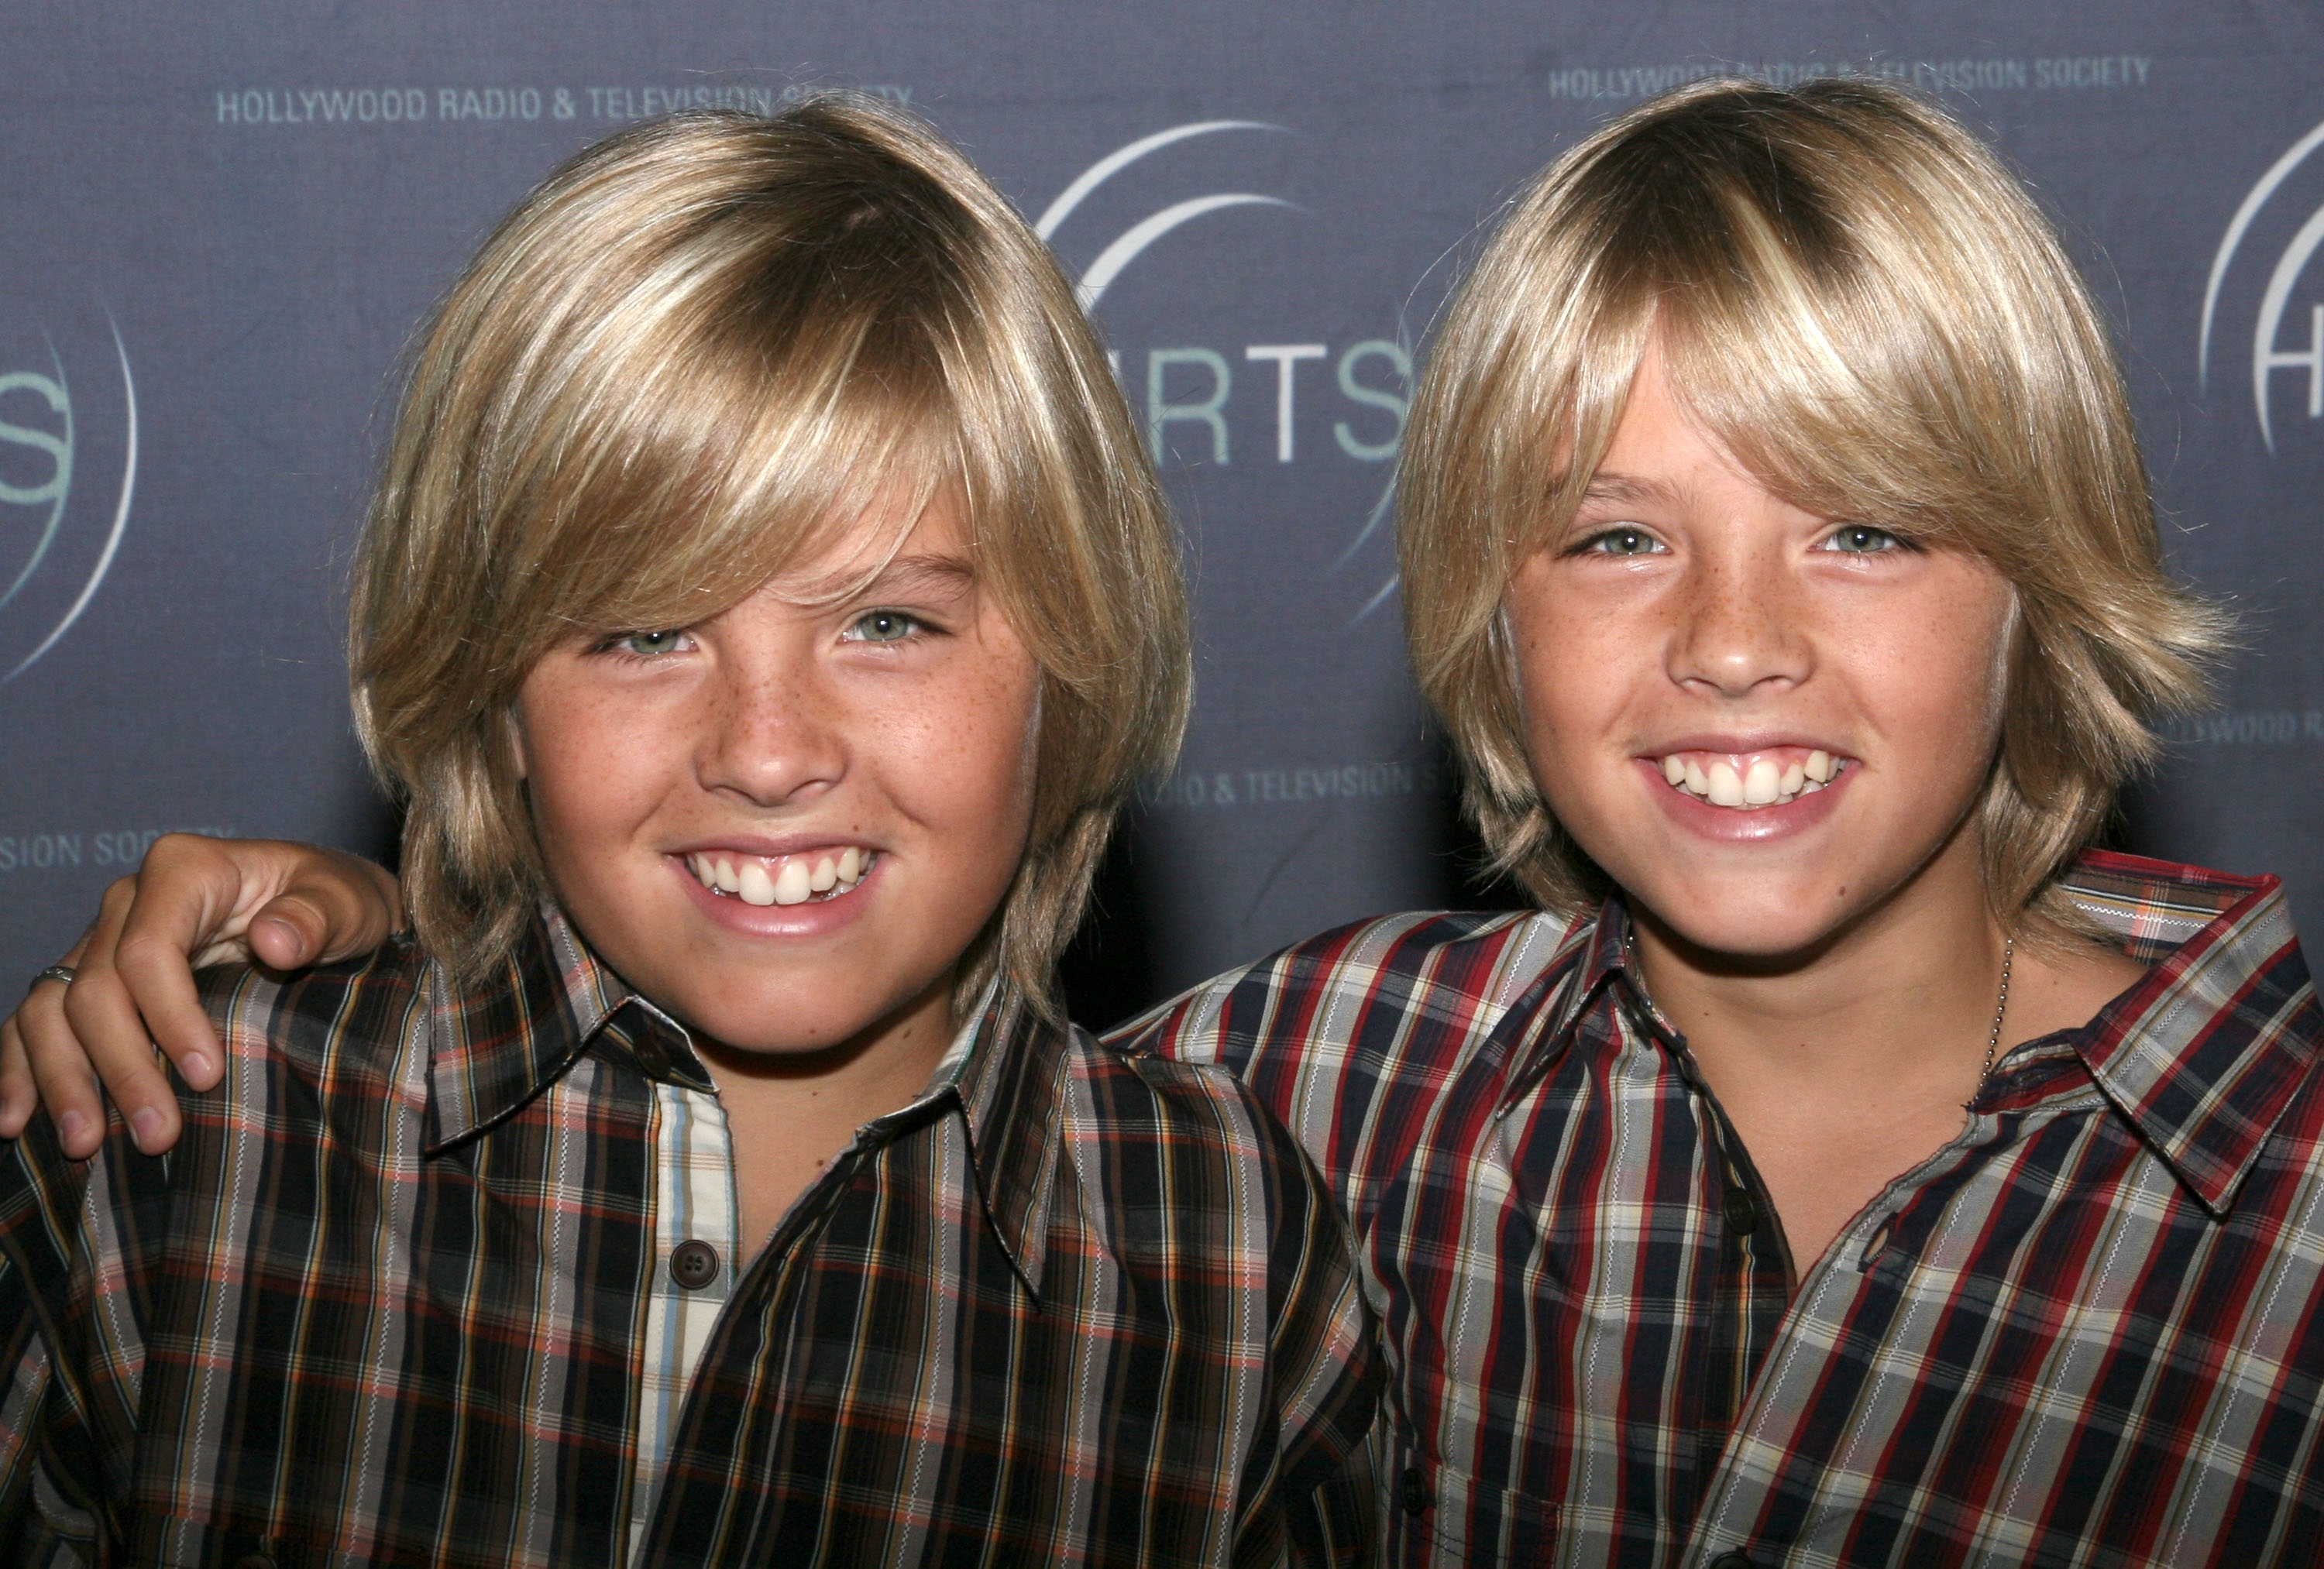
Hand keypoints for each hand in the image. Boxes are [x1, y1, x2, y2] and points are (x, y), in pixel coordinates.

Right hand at [0, 834, 402, 1157]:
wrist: (322, 908)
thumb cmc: (337, 904)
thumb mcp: (349, 903)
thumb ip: (317, 917)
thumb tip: (272, 940)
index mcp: (185, 871)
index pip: (149, 949)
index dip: (168, 1017)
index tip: (206, 1076)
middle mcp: (127, 901)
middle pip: (95, 989)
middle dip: (122, 1067)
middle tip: (157, 1136)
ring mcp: (98, 939)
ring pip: (52, 1009)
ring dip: (62, 1080)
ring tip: (85, 1145)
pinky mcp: (87, 978)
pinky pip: (33, 1021)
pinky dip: (19, 1068)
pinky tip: (16, 1120)